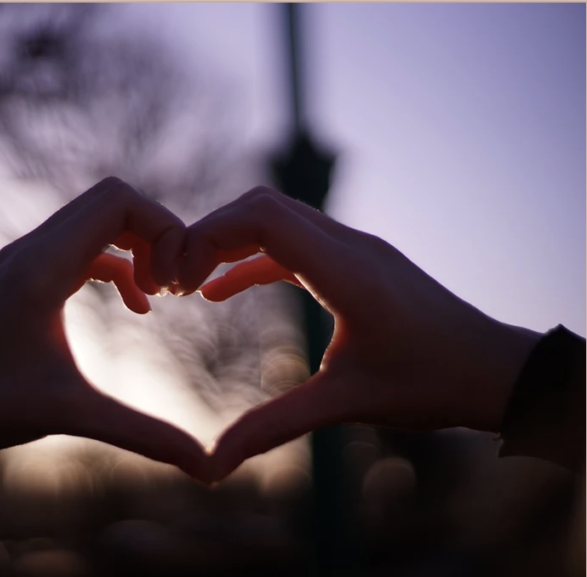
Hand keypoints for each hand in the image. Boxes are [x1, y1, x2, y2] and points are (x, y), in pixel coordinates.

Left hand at [0, 177, 209, 481]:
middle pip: (112, 201)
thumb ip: (142, 434)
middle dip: (156, 234)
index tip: (175, 284)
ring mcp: (27, 259)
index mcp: (44, 265)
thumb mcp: (70, 413)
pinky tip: (134, 307)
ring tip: (157, 297)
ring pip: (97, 221)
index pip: (118, 200)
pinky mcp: (25, 276)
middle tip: (173, 287)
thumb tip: (206, 466)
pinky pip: (84, 248)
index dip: (163, 227)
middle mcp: (34, 249)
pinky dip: (117, 265)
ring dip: (137, 248)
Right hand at [177, 186, 539, 481]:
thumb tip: (214, 463)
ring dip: (232, 243)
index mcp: (346, 269)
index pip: (263, 216)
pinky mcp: (359, 263)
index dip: (210, 234)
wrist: (494, 371)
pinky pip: (295, 246)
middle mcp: (350, 245)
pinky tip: (225, 290)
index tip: (179, 277)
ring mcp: (357, 249)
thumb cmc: (431, 383)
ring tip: (191, 282)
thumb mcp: (346, 403)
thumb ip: (275, 426)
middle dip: (212, 234)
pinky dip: (255, 260)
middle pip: (264, 206)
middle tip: (175, 278)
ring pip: (279, 220)